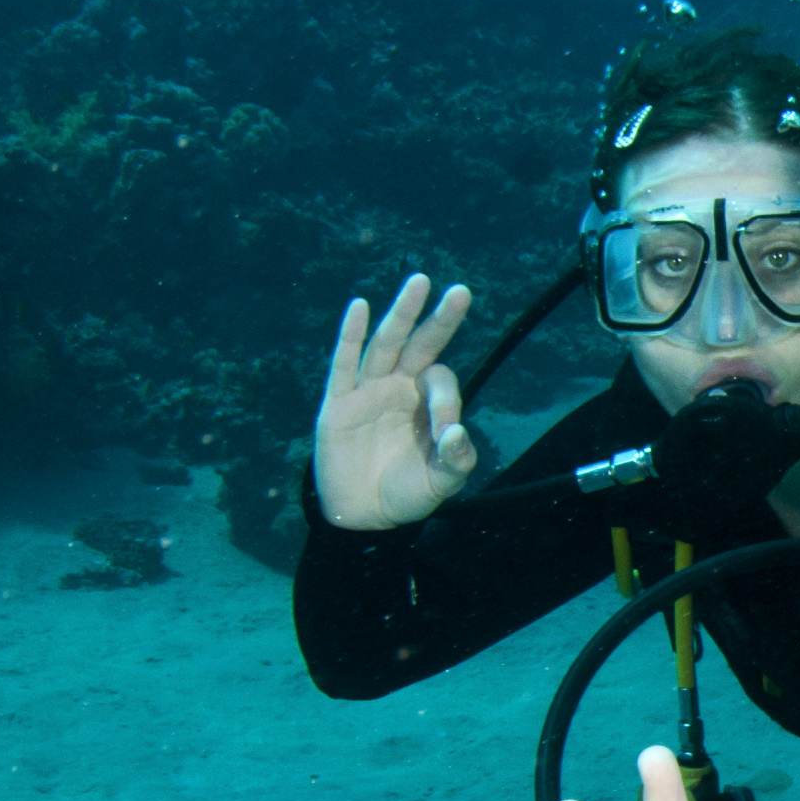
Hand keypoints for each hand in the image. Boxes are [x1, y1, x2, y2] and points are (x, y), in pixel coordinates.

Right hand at [314, 274, 478, 528]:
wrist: (364, 517)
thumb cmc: (407, 492)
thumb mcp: (441, 483)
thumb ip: (457, 460)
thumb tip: (456, 433)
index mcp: (426, 402)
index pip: (441, 382)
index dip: (446, 401)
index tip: (444, 435)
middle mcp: (399, 388)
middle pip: (420, 345)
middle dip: (439, 319)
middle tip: (461, 291)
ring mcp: (368, 391)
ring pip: (385, 345)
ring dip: (401, 315)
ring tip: (420, 283)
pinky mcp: (338, 404)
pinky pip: (343, 365)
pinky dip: (350, 336)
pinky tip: (360, 307)